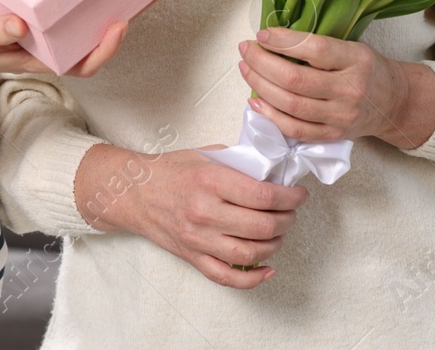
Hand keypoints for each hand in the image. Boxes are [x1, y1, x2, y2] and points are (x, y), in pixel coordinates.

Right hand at [0, 10, 126, 79]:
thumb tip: (20, 25)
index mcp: (41, 59)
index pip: (84, 63)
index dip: (106, 49)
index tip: (119, 25)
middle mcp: (49, 47)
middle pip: (93, 41)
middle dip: (121, 22)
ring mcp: (44, 34)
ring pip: (83, 25)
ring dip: (107, 8)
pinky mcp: (36, 17)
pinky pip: (67, 11)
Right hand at [74, 143, 308, 287]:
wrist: (135, 192)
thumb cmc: (172, 171)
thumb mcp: (207, 155)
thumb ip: (240, 162)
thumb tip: (274, 172)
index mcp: (210, 181)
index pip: (263, 195)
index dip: (290, 198)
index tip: (299, 195)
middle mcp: (205, 212)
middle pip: (262, 226)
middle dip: (287, 220)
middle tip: (292, 212)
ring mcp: (198, 238)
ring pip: (250, 253)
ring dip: (275, 245)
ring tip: (280, 233)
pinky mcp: (193, 257)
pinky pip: (227, 276)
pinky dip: (252, 278)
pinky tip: (267, 268)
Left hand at [238, 28, 434, 150]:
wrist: (393, 102)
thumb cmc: (367, 69)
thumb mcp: (353, 46)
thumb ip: (319, 44)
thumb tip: (273, 37)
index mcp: (357, 60)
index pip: (316, 49)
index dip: (284, 41)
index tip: (262, 34)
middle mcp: (350, 89)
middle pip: (296, 79)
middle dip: (262, 62)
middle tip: (246, 49)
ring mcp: (341, 116)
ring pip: (291, 105)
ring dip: (261, 85)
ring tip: (246, 69)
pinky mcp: (332, 135)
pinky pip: (295, 129)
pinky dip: (270, 115)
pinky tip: (255, 99)